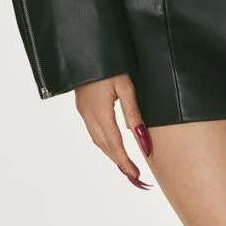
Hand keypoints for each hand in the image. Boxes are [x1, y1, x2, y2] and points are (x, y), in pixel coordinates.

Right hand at [74, 73, 153, 189]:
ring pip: (97, 141)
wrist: (86, 48)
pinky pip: (93, 132)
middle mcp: (89, 116)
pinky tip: (111, 145)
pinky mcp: (82, 107)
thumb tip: (143, 141)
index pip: (115, 145)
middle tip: (134, 176)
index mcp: (100, 113)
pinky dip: (104, 143)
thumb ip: (134, 114)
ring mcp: (84, 112)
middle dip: (120, 163)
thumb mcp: (125, 87)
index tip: (136, 176)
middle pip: (105, 147)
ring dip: (111, 154)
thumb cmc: (109, 64)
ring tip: (125, 165)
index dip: (126, 162)